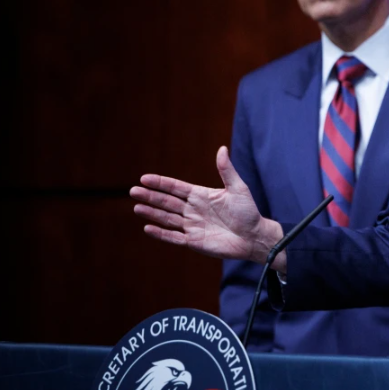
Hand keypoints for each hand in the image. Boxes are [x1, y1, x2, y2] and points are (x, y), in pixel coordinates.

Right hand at [131, 147, 282, 265]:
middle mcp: (193, 210)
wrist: (254, 237)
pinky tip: (148, 228)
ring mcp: (192, 226)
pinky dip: (161, 234)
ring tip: (137, 207)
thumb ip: (227, 170)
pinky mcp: (194, 241)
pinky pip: (174, 237)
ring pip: (167, 219)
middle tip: (133, 191)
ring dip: (152, 213)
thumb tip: (222, 148)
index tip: (144, 178)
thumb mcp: (238, 188)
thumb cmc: (248, 212)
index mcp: (200, 196)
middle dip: (151, 197)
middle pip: (167, 202)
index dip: (160, 183)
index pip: (176, 188)